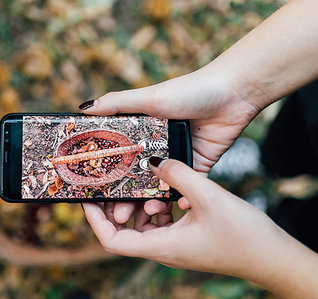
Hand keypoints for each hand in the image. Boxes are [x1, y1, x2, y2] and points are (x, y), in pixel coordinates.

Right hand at [79, 66, 259, 221]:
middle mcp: (157, 145)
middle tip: (120, 215)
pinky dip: (180, 199)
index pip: (120, 157)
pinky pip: (186, 187)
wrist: (233, 93)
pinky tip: (174, 209)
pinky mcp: (198, 165)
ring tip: (147, 214)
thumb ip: (117, 103)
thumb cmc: (189, 90)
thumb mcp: (149, 97)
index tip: (98, 194)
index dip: (109, 176)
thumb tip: (84, 109)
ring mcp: (177, 157)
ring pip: (160, 186)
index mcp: (142, 130)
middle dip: (128, 197)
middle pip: (138, 177)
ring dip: (152, 202)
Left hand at [83, 158, 281, 273]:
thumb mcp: (207, 196)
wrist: (272, 256)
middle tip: (115, 182)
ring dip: (141, 203)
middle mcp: (164, 249)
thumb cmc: (244, 235)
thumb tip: (153, 161)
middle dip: (117, 207)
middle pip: (125, 230)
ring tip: (145, 181)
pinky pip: (164, 222)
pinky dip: (161, 205)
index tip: (89, 197)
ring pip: (145, 224)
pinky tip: (171, 189)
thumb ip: (177, 174)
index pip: (112, 239)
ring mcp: (176, 245)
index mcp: (162, 246)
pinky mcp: (188, 238)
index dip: (95, 219)